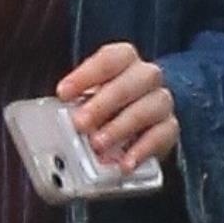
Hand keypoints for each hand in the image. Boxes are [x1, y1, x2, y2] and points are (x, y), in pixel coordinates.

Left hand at [57, 42, 177, 172]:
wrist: (142, 121)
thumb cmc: (108, 105)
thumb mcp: (88, 99)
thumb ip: (76, 105)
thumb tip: (54, 124)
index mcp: (124, 60)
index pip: (109, 59)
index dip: (86, 75)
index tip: (63, 93)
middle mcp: (146, 77)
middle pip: (130, 83)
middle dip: (102, 104)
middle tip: (80, 124)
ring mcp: (161, 102)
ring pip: (148, 109)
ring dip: (120, 128)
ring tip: (97, 145)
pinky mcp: (169, 129)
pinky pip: (160, 137)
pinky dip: (141, 151)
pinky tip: (124, 163)